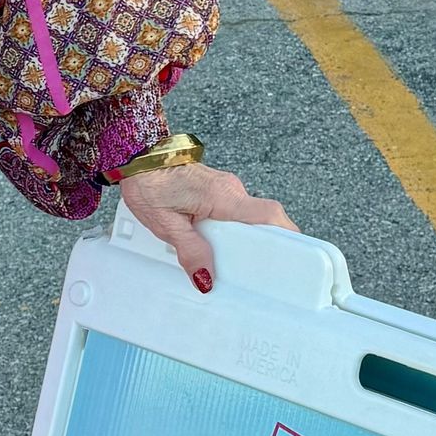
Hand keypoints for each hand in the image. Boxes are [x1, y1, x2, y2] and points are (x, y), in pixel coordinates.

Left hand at [118, 162, 295, 291]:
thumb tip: (206, 278)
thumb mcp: (166, 225)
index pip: (268, 214)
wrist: (138, 157)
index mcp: (223, 197)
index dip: (287, 233)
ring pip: (248, 216)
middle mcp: (231, 190)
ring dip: (245, 237)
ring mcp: (226, 188)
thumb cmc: (149, 183)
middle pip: (264, 219)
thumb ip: (190, 250)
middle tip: (260, 270)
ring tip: (232, 261)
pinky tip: (217, 243)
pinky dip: (233, 228)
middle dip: (266, 243)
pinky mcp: (217, 189)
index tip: (296, 254)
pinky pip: (235, 211)